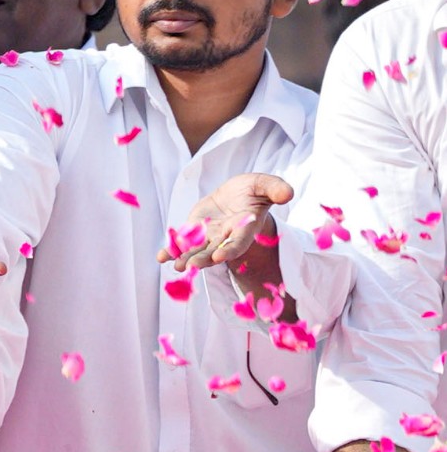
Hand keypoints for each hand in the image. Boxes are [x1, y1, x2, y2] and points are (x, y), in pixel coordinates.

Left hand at [174, 172, 292, 297]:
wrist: (237, 193)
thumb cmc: (254, 190)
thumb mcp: (264, 184)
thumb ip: (275, 189)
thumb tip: (288, 193)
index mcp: (245, 228)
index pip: (238, 242)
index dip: (230, 250)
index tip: (219, 257)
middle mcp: (226, 236)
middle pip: (215, 251)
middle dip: (203, 259)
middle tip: (191, 267)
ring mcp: (209, 236)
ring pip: (198, 250)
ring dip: (187, 258)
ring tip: (177, 266)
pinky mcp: (195, 231)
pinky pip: (183, 242)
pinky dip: (173, 250)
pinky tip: (162, 257)